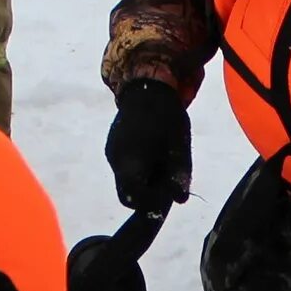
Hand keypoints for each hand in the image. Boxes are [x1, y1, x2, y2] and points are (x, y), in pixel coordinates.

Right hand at [105, 76, 191, 209]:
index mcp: (130, 160)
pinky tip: (151, 153)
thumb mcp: (179, 146)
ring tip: (161, 162)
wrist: (147, 86)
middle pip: (126, 193)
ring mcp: (111, 153)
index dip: (149, 203)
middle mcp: (115, 159)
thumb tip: (180, 199)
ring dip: (142, 181)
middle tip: (166, 181)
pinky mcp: (112, 147)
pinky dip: (137, 169)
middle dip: (146, 195)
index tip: (166, 196)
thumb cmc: (167, 116)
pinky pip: (123, 168)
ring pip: (125, 181)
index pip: (132, 198)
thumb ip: (179, 174)